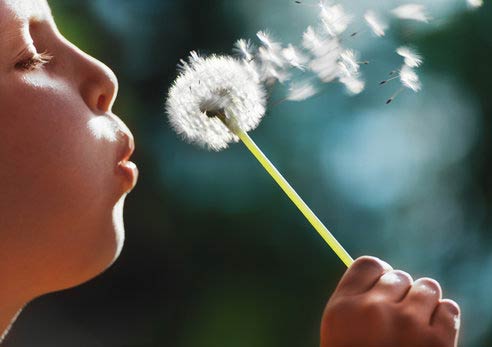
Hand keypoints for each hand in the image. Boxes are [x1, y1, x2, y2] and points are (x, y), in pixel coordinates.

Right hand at [320, 256, 459, 346]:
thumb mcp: (339, 330)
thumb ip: (355, 300)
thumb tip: (382, 276)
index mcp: (344, 306)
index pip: (369, 264)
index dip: (380, 274)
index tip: (384, 288)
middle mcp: (374, 308)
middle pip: (398, 276)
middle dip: (401, 293)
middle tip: (398, 316)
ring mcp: (407, 323)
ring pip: (427, 286)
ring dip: (425, 302)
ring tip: (417, 322)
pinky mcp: (437, 341)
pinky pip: (449, 308)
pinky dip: (444, 318)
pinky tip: (432, 332)